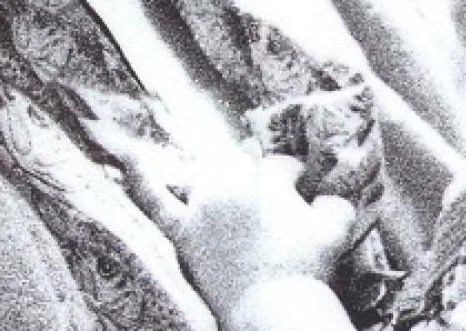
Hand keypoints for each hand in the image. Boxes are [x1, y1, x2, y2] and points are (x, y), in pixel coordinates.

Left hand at [136, 151, 356, 318]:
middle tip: (263, 205)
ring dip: (209, 177)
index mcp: (268, 177)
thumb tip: (331, 197)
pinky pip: (155, 200)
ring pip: (201, 179)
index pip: (280, 166)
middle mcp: (232, 183)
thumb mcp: (335, 230)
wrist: (272, 306)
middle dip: (253, 179)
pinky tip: (129, 159)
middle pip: (240, 169)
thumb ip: (335, 204)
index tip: (299, 192)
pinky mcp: (183, 233)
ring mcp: (203, 206)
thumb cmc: (306, 267)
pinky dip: (140, 177)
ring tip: (218, 189)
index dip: (293, 179)